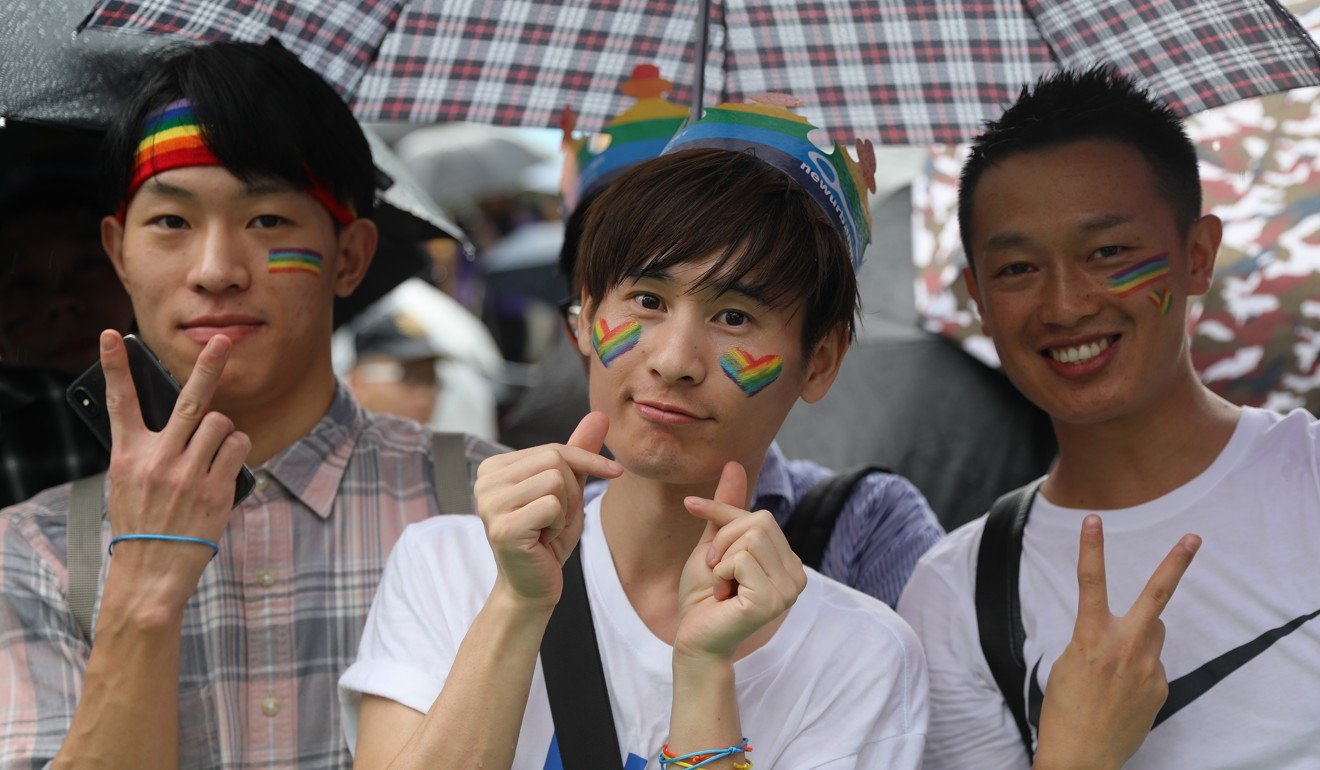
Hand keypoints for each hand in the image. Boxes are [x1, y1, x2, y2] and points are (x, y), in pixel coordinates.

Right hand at [102, 331, 250, 608]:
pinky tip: (226, 465)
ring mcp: (187, 473)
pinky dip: (236, 450)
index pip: (119, 402)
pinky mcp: (214, 488)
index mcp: (128, 455)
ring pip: (221, 424)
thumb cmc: (142, 524)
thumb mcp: (127, 484)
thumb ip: (147, 450)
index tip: (111, 335)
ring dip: (224, 431)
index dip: (116, 366)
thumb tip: (179, 422)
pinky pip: (237, 448)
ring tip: (214, 450)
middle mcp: (157, 459)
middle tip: (223, 340)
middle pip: (189, 401)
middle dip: (208, 366)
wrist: (150, 572)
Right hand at [474, 412, 621, 607]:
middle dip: (573, 491)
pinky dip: (559, 525)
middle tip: (557, 519)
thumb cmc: (547, 538)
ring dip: (565, 509)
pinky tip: (542, 540)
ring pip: (556, 480)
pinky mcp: (501, 527)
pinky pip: (552, 506)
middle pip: (556, 460)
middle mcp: (485, 481)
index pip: (553, 449)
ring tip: (547, 528)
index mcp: (494, 467)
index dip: (589, 460)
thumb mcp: (568, 491)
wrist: (532, 587)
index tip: (615, 472)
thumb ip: (578, 454)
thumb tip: (599, 415)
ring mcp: (489, 504)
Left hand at [674, 462, 806, 659]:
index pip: (761, 516)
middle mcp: (797, 574)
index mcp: (788, 560)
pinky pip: (741, 561)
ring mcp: (789, 590)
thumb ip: (728, 508)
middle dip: (723, 542)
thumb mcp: (714, 542)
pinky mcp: (773, 601)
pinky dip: (722, 573)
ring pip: (751, 540)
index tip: (693, 508)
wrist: (694, 635)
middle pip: (758, 523)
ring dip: (722, 560)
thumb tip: (734, 463)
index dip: (723, 517)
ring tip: (723, 585)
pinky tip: (725, 597)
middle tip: (716, 571)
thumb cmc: (704, 594)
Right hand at [1034, 515, 1200, 769]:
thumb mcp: (1069, 664)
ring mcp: (1148, 670)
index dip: (1091, 548)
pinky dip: (1139, 671)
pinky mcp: (1161, 689)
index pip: (1089, 584)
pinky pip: (1153, 665)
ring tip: (1115, 666)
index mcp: (1091, 639)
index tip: (1093, 520)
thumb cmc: (1063, 710)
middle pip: (1156, 596)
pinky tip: (1121, 694)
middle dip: (1176, 564)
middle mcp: (1124, 649)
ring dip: (1141, 635)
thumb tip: (1129, 627)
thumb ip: (1097, 639)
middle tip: (1193, 538)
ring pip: (1154, 632)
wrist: (1081, 757)